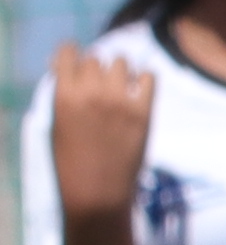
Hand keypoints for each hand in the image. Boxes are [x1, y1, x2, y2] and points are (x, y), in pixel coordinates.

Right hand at [46, 49, 151, 221]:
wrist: (97, 191)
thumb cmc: (71, 161)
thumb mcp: (57, 123)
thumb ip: (66, 95)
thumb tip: (76, 72)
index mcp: (64, 96)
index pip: (68, 53)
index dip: (72, 53)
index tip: (77, 58)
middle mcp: (91, 93)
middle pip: (97, 58)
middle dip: (96, 67)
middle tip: (99, 82)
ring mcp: (119, 101)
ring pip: (122, 62)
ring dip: (120, 70)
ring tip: (120, 84)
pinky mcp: (143, 112)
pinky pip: (149, 77)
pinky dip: (144, 78)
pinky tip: (139, 88)